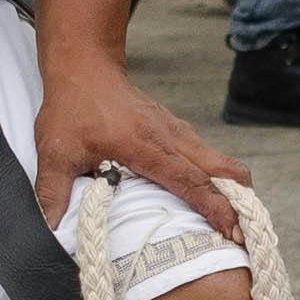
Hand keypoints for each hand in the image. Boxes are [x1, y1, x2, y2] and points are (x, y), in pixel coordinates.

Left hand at [32, 55, 246, 238]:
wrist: (84, 66)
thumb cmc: (72, 106)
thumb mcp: (55, 151)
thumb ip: (54, 191)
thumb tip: (52, 228)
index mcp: (148, 146)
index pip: (193, 180)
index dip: (217, 207)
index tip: (234, 232)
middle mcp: (171, 138)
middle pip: (224, 169)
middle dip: (241, 202)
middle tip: (246, 234)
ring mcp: (177, 132)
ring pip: (219, 161)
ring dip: (232, 190)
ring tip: (234, 223)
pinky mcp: (175, 131)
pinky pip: (206, 156)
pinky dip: (217, 179)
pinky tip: (209, 198)